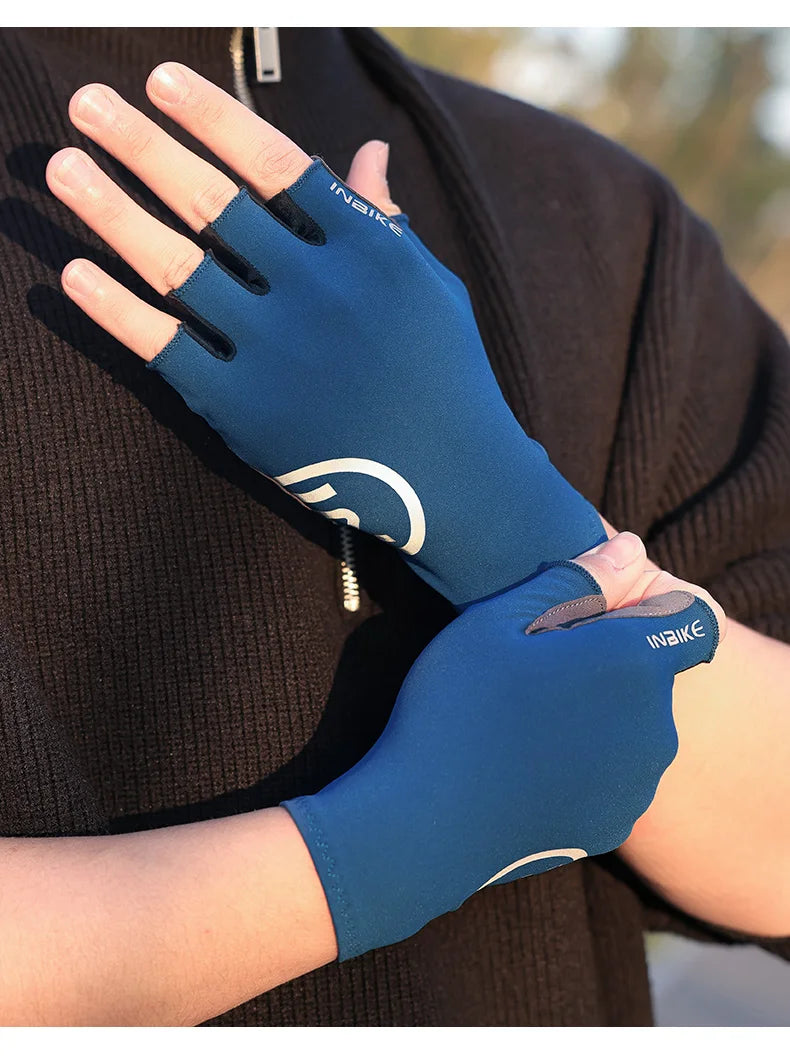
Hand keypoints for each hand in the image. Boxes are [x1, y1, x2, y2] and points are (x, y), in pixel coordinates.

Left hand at [47, 63, 604, 607]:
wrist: (452, 483)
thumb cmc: (445, 377)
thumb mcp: (429, 291)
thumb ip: (386, 223)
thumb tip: (366, 149)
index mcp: (369, 251)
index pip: (275, 163)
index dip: (213, 117)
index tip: (161, 81)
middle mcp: (319, 292)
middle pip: (213, 202)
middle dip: (142, 144)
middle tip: (87, 103)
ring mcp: (278, 353)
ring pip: (176, 265)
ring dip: (109, 210)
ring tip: (62, 168)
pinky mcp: (246, 410)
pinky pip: (165, 347)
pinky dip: (115, 309)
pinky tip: (72, 273)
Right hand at [283, 532, 723, 959]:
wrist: (424, 824)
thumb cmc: (454, 707)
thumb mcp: (497, 621)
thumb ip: (574, 579)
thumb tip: (630, 549)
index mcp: (630, 663)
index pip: (693, 620)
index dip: (659, 608)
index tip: (607, 616)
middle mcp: (655, 725)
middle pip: (653, 675)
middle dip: (611, 663)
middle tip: (537, 670)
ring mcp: (638, 781)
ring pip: (635, 727)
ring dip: (600, 715)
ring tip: (527, 722)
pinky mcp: (615, 823)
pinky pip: (616, 777)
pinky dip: (587, 766)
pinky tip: (528, 768)